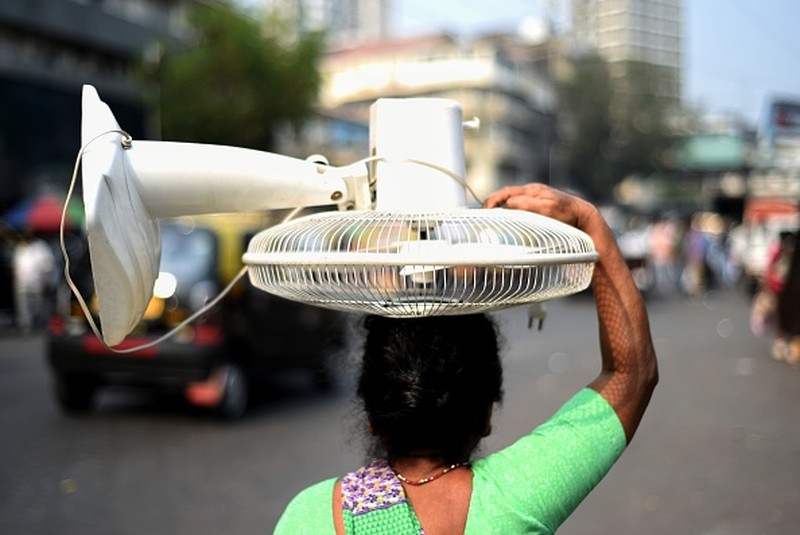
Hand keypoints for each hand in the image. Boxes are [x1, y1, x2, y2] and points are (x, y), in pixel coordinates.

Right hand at [483, 183, 599, 232]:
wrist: (584, 215)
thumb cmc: (567, 212)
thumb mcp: (547, 208)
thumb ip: (527, 204)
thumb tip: (507, 203)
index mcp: (532, 190)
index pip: (506, 193)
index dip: (493, 200)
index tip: (485, 210)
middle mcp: (532, 192)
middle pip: (507, 195)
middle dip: (493, 203)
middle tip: (484, 214)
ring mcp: (536, 199)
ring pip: (512, 201)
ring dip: (501, 208)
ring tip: (492, 218)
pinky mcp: (539, 207)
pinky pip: (519, 207)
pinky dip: (510, 211)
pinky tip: (508, 220)